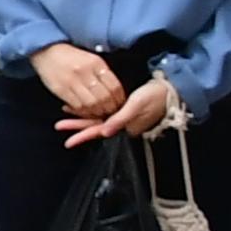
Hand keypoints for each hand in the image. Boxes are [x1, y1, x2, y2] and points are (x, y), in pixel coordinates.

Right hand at [32, 42, 121, 117]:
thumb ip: (103, 74)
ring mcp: (72, 81)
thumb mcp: (91, 59)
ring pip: (92, 104)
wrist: (46, 51)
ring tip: (99, 113)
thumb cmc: (71, 57)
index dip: (119, 99)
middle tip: (110, 112)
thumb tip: (115, 93)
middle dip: (110, 108)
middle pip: (104, 98)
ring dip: (97, 112)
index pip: (114, 86)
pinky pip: (77, 106)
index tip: (119, 103)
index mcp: (96, 63)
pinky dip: (84, 112)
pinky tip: (85, 111)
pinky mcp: (60, 90)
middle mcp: (85, 72)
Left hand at [59, 72, 176, 146]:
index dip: (83, 135)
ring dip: (82, 118)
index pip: (99, 132)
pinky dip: (93, 110)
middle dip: (77, 127)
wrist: (171, 89)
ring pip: (98, 120)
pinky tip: (83, 106)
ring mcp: (123, 118)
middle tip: (59, 126)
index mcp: (125, 127)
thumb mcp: (136, 105)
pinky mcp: (125, 110)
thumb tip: (104, 132)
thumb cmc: (155, 96)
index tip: (68, 141)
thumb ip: (120, 119)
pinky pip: (105, 112)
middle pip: (95, 127)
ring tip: (65, 114)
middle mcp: (122, 125)